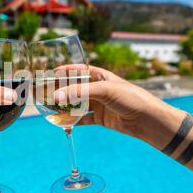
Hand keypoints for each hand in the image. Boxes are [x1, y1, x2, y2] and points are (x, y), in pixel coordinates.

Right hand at [54, 65, 172, 139]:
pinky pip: (82, 118)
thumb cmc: (130, 98)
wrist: (146, 120)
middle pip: (74, 88)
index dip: (64, 71)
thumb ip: (80, 92)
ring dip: (64, 107)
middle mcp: (97, 88)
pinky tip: (62, 123)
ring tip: (50, 109)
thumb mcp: (104, 90)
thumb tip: (57, 96)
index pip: (78, 70)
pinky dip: (72, 121)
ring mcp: (98, 103)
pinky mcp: (100, 118)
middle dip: (61, 91)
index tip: (49, 73)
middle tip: (45, 93)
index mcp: (100, 75)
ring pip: (76, 104)